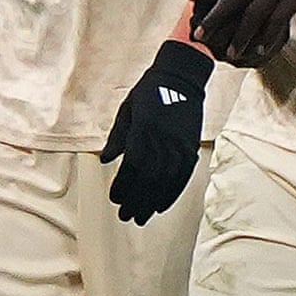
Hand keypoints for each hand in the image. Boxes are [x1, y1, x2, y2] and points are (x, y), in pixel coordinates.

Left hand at [100, 40, 212, 225]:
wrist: (182, 78)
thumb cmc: (149, 92)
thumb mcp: (127, 109)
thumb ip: (117, 137)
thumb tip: (104, 160)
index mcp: (144, 128)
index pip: (132, 165)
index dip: (123, 185)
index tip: (115, 199)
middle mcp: (163, 140)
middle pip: (149, 179)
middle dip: (135, 200)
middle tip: (125, 216)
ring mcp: (180, 145)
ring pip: (165, 182)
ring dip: (152, 202)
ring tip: (140, 217)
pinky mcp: (191, 148)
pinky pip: (182, 177)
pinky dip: (171, 193)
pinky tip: (161, 206)